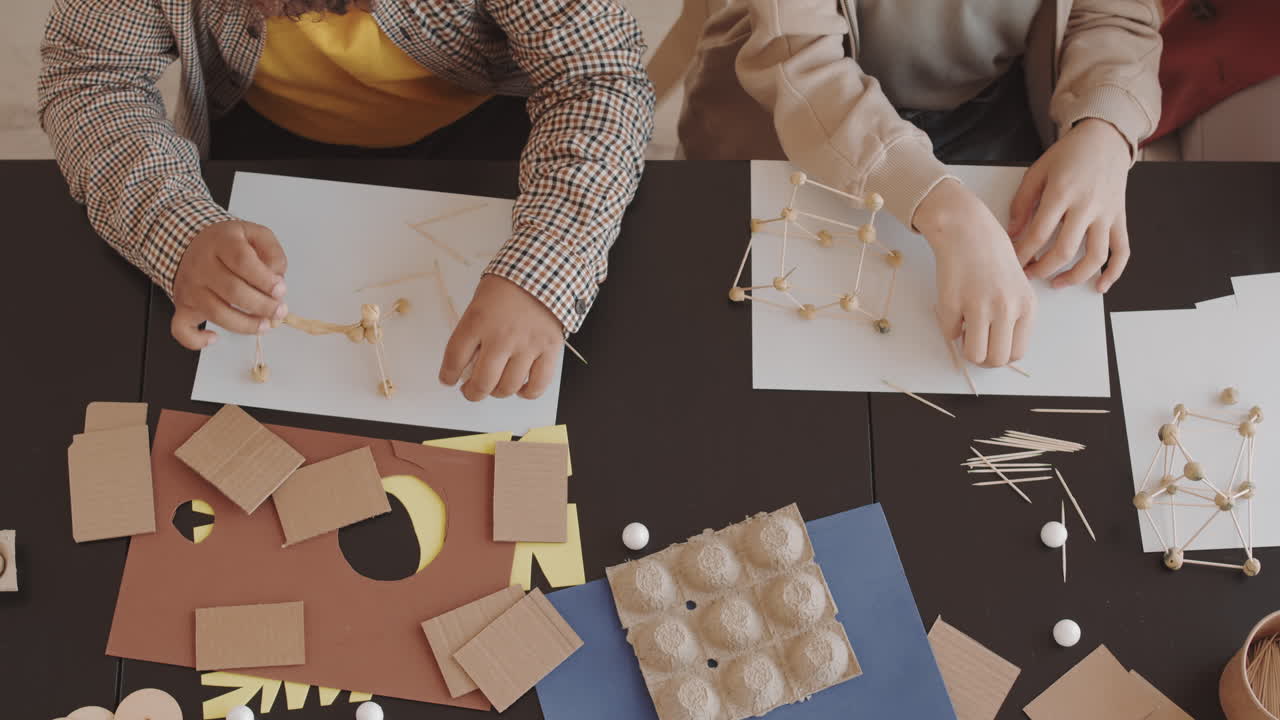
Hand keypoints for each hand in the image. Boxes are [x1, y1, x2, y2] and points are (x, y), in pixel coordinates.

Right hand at [171, 220, 288, 349]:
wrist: (191, 246)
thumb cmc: (229, 245)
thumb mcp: (255, 235)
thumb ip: (272, 252)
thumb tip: (277, 278)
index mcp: (222, 242)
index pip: (242, 261)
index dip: (264, 280)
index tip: (281, 290)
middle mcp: (201, 265)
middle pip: (232, 290)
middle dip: (262, 305)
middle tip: (279, 311)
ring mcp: (190, 287)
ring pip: (215, 312)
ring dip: (244, 325)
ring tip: (265, 325)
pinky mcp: (183, 306)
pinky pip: (181, 328)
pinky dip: (196, 340)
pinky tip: (214, 338)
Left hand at [438, 274, 563, 400]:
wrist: (543, 270)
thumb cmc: (509, 285)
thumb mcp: (479, 303)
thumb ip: (472, 333)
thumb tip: (467, 364)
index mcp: (477, 321)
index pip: (454, 359)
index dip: (448, 375)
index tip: (448, 380)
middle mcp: (501, 336)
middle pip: (481, 382)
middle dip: (472, 393)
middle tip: (471, 391)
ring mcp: (527, 345)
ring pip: (508, 387)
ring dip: (497, 392)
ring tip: (495, 387)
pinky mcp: (549, 349)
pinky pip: (537, 384)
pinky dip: (527, 393)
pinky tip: (521, 388)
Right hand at [916, 179, 1036, 367]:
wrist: (967, 229)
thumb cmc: (992, 253)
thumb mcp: (1017, 284)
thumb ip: (1014, 315)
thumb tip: (999, 346)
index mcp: (1026, 305)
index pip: (1017, 352)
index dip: (1001, 354)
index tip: (992, 345)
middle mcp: (1006, 309)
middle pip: (996, 359)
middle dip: (983, 358)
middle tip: (975, 343)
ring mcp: (978, 307)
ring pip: (973, 354)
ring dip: (966, 347)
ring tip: (964, 329)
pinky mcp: (952, 303)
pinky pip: (950, 333)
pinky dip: (949, 326)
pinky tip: (953, 307)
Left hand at [1009, 118, 1131, 292]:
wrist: (1105, 139)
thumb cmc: (1069, 155)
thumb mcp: (1037, 171)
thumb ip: (1022, 203)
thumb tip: (1013, 233)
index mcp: (1061, 192)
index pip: (1038, 234)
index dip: (1023, 254)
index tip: (1013, 264)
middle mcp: (1087, 206)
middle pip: (1064, 250)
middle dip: (1042, 269)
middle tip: (1029, 275)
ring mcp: (1107, 213)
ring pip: (1095, 257)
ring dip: (1074, 276)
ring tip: (1057, 283)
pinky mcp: (1121, 218)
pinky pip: (1122, 251)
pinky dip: (1114, 273)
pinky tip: (1100, 286)